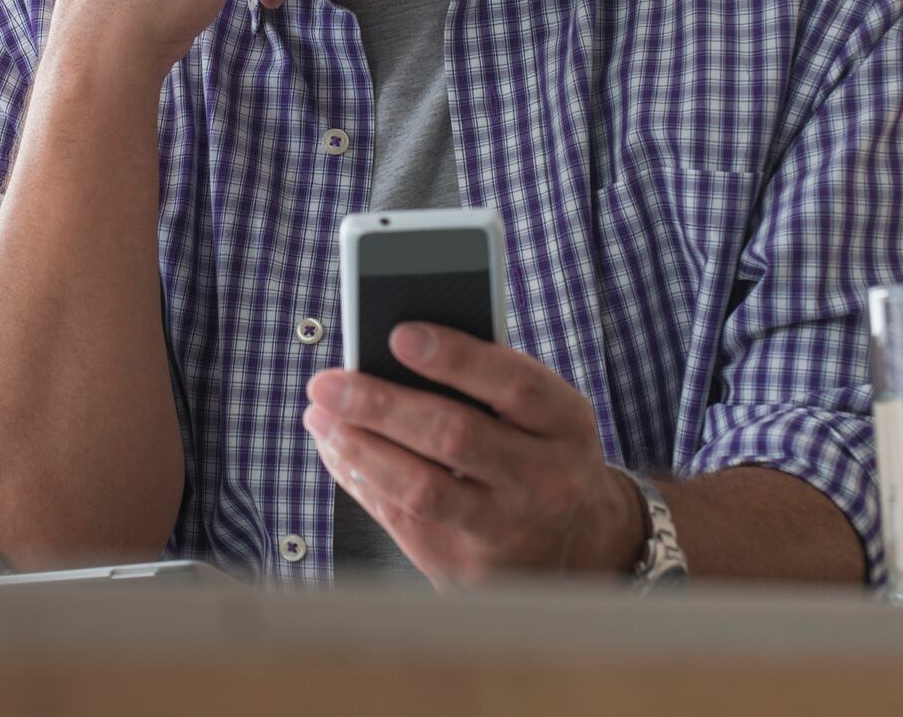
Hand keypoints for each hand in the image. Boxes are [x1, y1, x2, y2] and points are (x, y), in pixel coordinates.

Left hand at [302, 323, 641, 588]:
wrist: (580, 548)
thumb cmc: (539, 455)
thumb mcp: (539, 412)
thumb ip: (483, 381)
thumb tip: (390, 350)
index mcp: (566, 424)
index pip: (513, 383)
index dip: (455, 357)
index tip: (398, 334)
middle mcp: (544, 481)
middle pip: (454, 437)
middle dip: (381, 405)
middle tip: (328, 382)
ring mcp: (506, 530)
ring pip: (421, 489)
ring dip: (359, 448)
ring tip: (321, 416)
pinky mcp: (468, 567)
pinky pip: (402, 521)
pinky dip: (361, 480)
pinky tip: (338, 451)